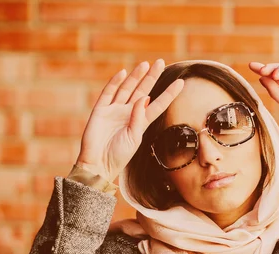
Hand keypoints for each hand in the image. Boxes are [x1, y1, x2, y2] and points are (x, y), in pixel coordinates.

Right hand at [76, 59, 183, 181]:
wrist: (98, 164)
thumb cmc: (118, 156)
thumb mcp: (134, 138)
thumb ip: (139, 118)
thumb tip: (145, 97)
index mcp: (141, 122)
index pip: (158, 104)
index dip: (168, 94)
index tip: (180, 83)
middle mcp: (128, 113)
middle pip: (142, 91)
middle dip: (151, 77)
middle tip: (161, 63)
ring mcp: (114, 110)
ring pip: (127, 89)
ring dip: (136, 77)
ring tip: (145, 64)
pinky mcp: (100, 110)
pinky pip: (108, 93)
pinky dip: (115, 82)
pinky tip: (123, 73)